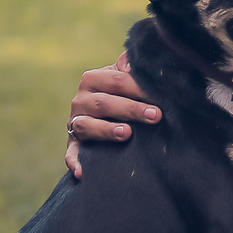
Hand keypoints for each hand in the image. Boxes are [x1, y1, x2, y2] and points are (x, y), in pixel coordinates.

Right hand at [65, 52, 160, 178]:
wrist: (105, 114)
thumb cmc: (123, 93)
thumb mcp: (126, 77)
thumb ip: (132, 67)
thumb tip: (140, 61)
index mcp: (93, 79)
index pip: (116, 80)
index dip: (138, 87)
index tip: (161, 95)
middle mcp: (80, 100)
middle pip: (104, 103)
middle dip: (130, 108)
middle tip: (155, 115)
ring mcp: (75, 122)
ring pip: (86, 125)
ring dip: (105, 130)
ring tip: (127, 133)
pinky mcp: (73, 143)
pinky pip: (71, 153)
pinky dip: (74, 161)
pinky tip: (82, 172)